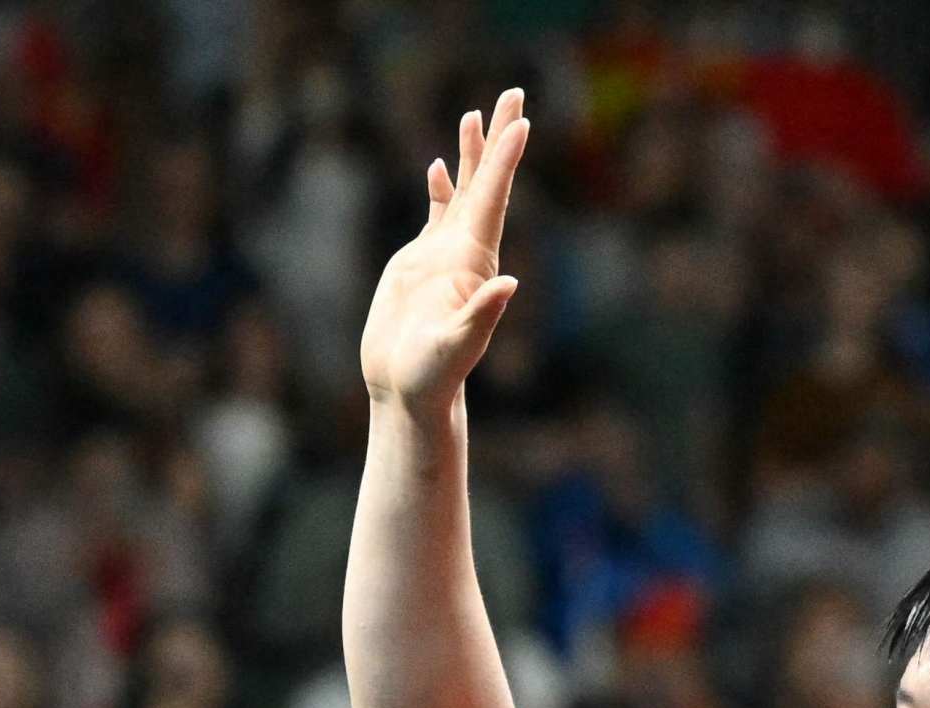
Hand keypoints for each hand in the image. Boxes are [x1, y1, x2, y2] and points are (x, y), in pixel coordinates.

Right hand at [358, 88, 528, 421]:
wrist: (408, 392)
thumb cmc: (432, 376)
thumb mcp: (456, 346)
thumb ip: (481, 316)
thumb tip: (508, 286)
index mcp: (474, 261)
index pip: (492, 199)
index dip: (505, 160)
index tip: (521, 121)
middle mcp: (466, 251)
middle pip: (485, 183)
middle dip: (498, 138)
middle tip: (513, 93)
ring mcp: (445, 255)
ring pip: (462, 192)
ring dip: (470, 155)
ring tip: (474, 115)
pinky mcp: (422, 264)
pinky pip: (436, 214)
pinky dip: (439, 187)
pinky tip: (436, 167)